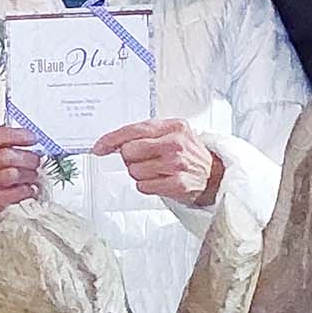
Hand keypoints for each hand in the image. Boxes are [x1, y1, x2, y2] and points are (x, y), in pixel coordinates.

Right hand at [0, 124, 41, 212]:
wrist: (1, 196)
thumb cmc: (12, 171)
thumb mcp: (15, 153)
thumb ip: (24, 144)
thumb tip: (44, 140)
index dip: (17, 135)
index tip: (34, 138)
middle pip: (6, 156)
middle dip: (28, 158)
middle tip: (38, 162)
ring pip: (12, 174)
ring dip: (29, 175)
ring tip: (34, 176)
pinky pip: (17, 192)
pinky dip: (28, 190)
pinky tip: (30, 188)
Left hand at [91, 118, 223, 206]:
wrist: (213, 174)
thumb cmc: (187, 153)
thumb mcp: (172, 133)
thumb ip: (145, 134)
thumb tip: (112, 143)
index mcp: (173, 126)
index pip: (134, 130)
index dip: (112, 139)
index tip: (99, 147)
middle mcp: (175, 143)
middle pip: (129, 151)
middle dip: (130, 158)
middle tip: (143, 159)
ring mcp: (176, 164)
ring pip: (134, 171)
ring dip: (139, 173)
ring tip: (156, 170)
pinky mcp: (176, 184)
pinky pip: (143, 186)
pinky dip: (146, 185)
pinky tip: (160, 180)